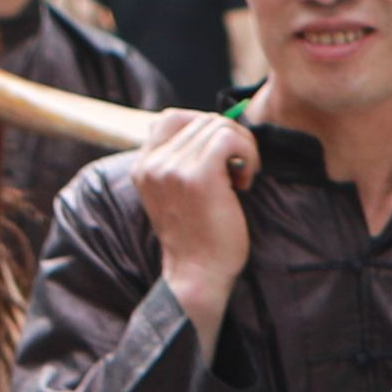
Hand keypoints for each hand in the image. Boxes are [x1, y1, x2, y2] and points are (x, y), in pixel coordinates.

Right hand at [129, 109, 256, 353]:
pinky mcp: (198, 175)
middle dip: (230, 141)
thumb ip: (182, 164)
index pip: (172, 117)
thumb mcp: (178, 195)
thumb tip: (216, 129)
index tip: (222, 158)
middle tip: (238, 173)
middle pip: (201, 120)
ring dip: (242, 149)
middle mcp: (152, 163)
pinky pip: (229, 138)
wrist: (197, 273)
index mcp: (143, 166)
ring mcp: (172, 167)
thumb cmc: (199, 238)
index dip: (205, 128)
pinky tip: (245, 182)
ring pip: (218, 126)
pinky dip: (248, 153)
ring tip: (241, 181)